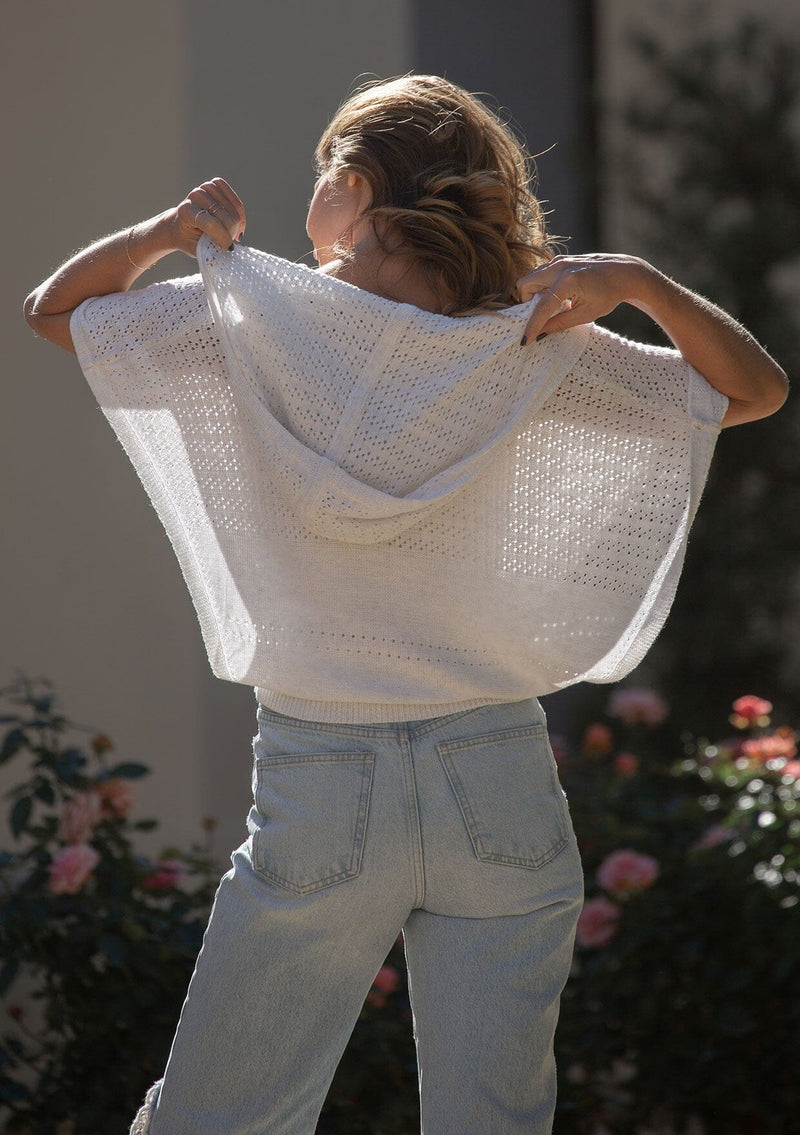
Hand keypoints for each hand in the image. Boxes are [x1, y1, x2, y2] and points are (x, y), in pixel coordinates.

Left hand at [169, 177, 246, 256]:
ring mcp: (205, 187)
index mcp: (186, 211)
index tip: (229, 248)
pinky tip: (238, 222)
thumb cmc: (188, 239)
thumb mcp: (195, 249)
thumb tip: (230, 247)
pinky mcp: (215, 184)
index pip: (211, 223)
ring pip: (233, 208)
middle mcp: (195, 195)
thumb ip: (210, 249)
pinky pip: (235, 199)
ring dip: (237, 223)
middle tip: (229, 241)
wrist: (180, 225)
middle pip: (225, 216)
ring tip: (234, 233)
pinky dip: (239, 212)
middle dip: (231, 232)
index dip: (224, 237)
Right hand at [517, 253, 644, 343]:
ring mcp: (559, 261)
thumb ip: (560, 323)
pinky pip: (542, 274)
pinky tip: (560, 297)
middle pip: (525, 284)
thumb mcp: (586, 315)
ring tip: (554, 306)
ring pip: (532, 278)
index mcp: (568, 281)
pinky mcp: (561, 260)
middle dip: (526, 303)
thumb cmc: (608, 295)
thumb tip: (540, 334)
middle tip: (540, 315)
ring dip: (535, 294)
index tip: (525, 341)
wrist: (624, 273)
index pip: (542, 307)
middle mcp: (560, 267)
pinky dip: (544, 287)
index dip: (532, 326)